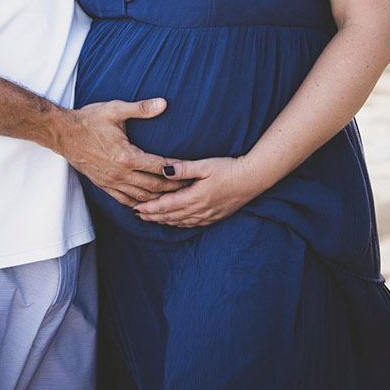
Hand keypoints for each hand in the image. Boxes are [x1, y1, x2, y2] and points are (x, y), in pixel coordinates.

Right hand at [52, 98, 187, 206]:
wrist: (62, 133)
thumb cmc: (88, 120)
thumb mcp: (114, 110)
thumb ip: (141, 108)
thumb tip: (163, 103)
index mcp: (127, 156)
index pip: (161, 167)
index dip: (179, 170)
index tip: (193, 171)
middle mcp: (121, 173)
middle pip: (156, 187)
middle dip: (175, 188)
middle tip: (192, 188)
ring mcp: (111, 182)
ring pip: (142, 198)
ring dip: (160, 199)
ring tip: (176, 199)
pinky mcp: (103, 185)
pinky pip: (125, 200)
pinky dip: (140, 204)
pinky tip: (149, 204)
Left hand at [135, 155, 266, 227]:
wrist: (253, 178)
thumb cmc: (228, 168)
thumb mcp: (204, 165)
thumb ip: (183, 168)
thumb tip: (162, 170)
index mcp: (194, 197)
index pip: (166, 206)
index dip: (149, 209)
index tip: (135, 208)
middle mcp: (200, 209)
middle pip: (170, 216)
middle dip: (152, 217)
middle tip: (137, 215)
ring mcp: (209, 215)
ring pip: (181, 222)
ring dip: (164, 221)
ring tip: (151, 220)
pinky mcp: (217, 216)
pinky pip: (194, 224)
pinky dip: (180, 224)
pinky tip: (175, 223)